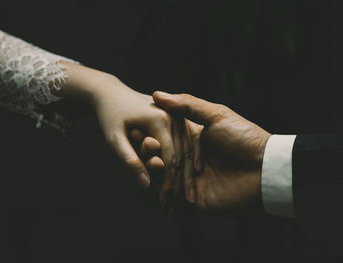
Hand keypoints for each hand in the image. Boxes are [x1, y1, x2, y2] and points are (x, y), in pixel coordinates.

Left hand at [58, 63, 192, 209]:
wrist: (113, 94)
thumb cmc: (110, 116)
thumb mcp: (114, 138)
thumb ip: (129, 160)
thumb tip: (145, 185)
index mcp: (160, 119)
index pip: (170, 158)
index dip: (168, 184)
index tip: (165, 204)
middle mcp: (175, 117)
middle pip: (183, 157)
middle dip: (179, 185)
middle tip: (175, 209)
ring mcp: (179, 117)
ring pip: (188, 152)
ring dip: (185, 177)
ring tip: (182, 200)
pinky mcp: (179, 120)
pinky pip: (187, 145)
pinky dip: (186, 163)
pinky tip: (188, 179)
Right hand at [135, 91, 270, 213]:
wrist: (264, 170)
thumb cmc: (243, 138)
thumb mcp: (216, 115)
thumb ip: (187, 104)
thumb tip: (157, 94)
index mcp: (194, 138)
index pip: (165, 136)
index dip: (151, 133)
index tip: (139, 129)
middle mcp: (190, 159)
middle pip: (162, 156)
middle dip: (150, 152)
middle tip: (147, 145)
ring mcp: (190, 179)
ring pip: (163, 177)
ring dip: (153, 170)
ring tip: (153, 163)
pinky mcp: (193, 199)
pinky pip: (171, 196)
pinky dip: (160, 191)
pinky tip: (153, 182)